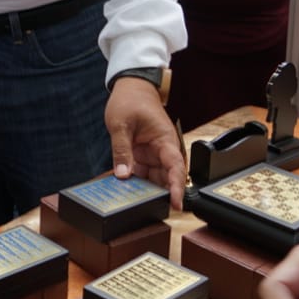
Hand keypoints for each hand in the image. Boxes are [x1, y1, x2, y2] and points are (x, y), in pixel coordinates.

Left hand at [105, 76, 185, 209]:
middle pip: (166, 178)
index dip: (177, 187)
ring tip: (133, 202)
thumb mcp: (121, 124)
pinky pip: (143, 175)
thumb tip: (123, 175)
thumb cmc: (131, 100)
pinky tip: (126, 192)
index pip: (176, 167)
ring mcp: (153, 155)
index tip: (176, 204)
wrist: (131, 88)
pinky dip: (136, 183)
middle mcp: (163, 150)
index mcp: (165, 140)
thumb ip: (121, 150)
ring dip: (146, 191)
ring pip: (154, 179)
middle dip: (160, 195)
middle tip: (148, 210)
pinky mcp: (144, 157)